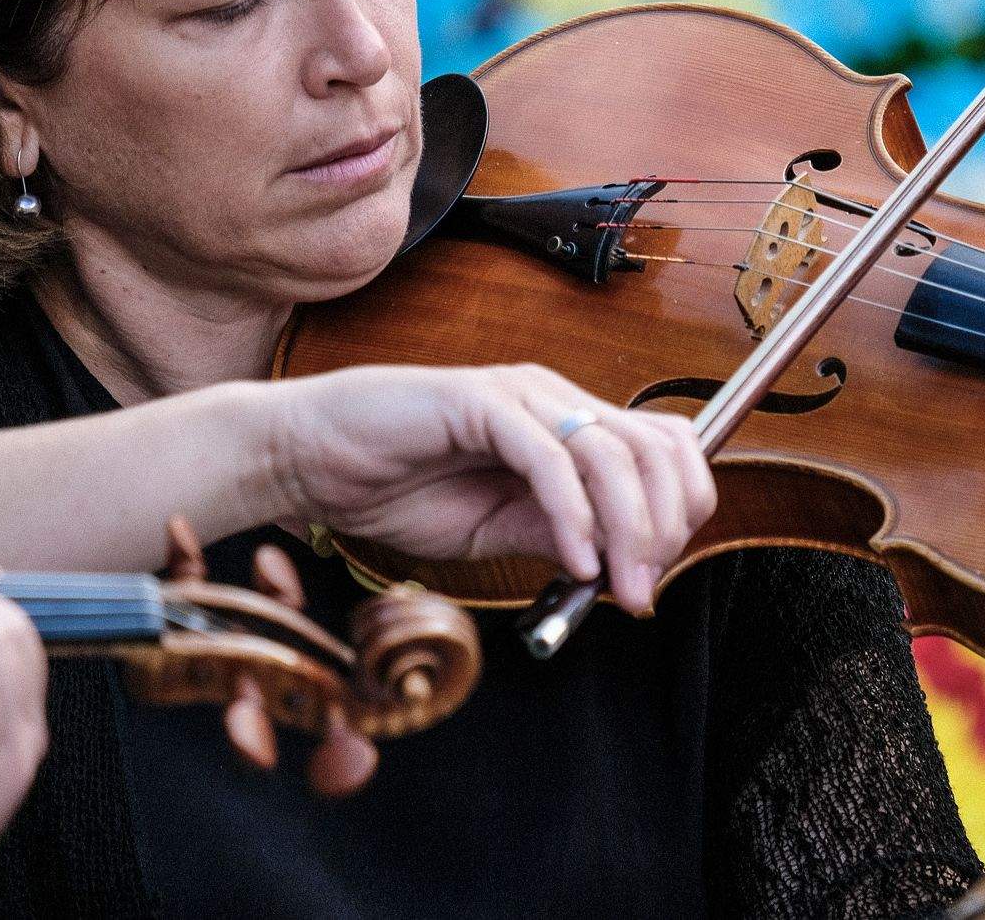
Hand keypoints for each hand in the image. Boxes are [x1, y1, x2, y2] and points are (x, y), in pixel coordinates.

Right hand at [248, 363, 716, 613]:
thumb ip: (555, 533)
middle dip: (665, 526)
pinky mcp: (480, 402)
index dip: (677, 511)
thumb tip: (620, 563)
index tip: (651, 575)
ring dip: (629, 530)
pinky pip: (551, 459)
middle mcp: (551, 399)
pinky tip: (572, 563)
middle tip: (641, 588)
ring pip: (614, 453)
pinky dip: (574, 517)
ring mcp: (518, 395)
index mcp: (562, 422)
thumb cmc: (392, 487)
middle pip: (656, 448)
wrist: (308, 461)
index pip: (662, 448)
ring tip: (616, 585)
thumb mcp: (495, 528)